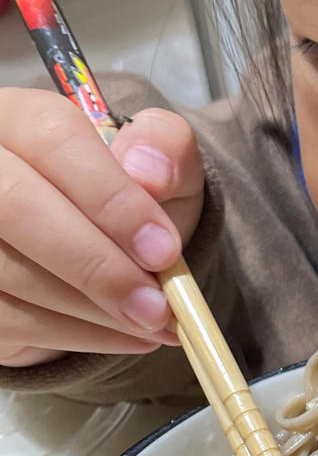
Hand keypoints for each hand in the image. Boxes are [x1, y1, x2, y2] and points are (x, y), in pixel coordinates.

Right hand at [0, 89, 204, 366]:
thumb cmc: (117, 200)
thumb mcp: (156, 166)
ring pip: (12, 272)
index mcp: (16, 119)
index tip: (164, 251)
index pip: (53, 140)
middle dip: (96, 264)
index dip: (111, 198)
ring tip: (153, 322)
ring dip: (93, 309)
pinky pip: (13, 321)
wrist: (91, 249)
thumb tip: (149, 172)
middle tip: (156, 304)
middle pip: (16, 205)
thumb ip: (165, 149)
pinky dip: (79, 336)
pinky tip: (124, 334)